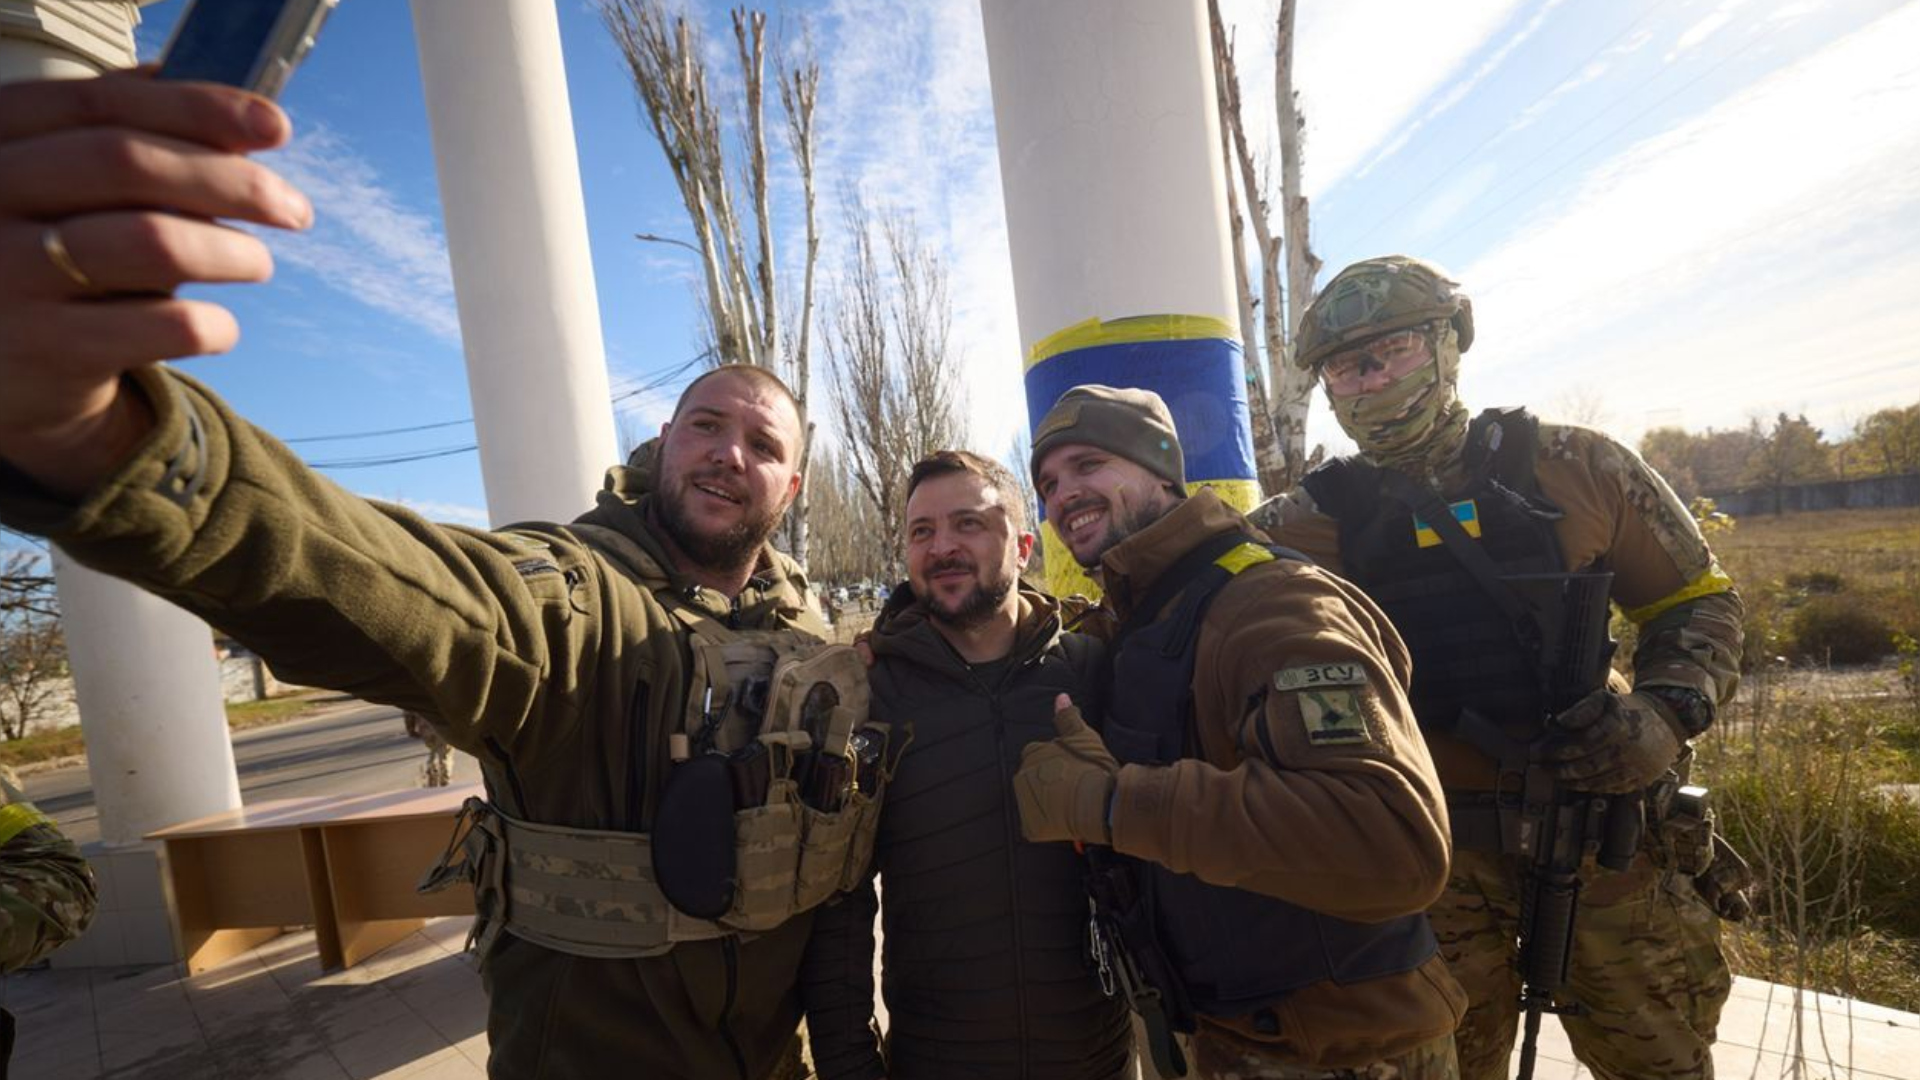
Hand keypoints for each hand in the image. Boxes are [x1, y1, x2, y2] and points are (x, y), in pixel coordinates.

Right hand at [0, 70, 309, 494]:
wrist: (1, 370)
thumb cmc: (52, 257)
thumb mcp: (67, 188)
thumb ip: (135, 142)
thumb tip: (248, 119)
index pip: (100, 102)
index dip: (198, 107)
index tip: (277, 127)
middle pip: (128, 164)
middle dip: (232, 181)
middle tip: (294, 208)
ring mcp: (8, 272)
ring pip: (152, 240)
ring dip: (232, 252)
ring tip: (256, 263)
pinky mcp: (45, 346)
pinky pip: (165, 324)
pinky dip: (213, 324)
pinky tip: (218, 327)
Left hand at [1013, 694, 1118, 845]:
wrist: (1100, 803)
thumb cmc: (1094, 769)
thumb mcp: (1083, 736)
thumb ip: (1067, 716)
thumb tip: (1060, 697)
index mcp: (1032, 754)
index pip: (1035, 756)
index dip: (1054, 763)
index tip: (1069, 770)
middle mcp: (1022, 777)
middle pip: (1032, 779)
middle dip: (1048, 783)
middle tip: (1072, 788)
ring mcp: (1025, 803)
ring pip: (1033, 801)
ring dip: (1046, 802)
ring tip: (1070, 804)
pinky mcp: (1031, 827)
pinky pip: (1035, 826)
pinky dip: (1047, 825)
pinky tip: (1064, 820)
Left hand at [1537, 689, 1681, 793]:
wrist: (1668, 722)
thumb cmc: (1630, 709)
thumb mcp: (1607, 699)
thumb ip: (1582, 709)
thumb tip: (1558, 722)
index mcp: (1618, 728)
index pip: (1581, 744)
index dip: (1558, 749)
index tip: (1540, 751)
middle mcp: (1627, 751)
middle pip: (1586, 766)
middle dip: (1560, 769)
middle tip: (1542, 767)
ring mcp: (1635, 769)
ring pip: (1597, 781)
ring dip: (1572, 782)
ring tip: (1555, 777)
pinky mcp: (1640, 781)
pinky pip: (1611, 789)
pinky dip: (1591, 788)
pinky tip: (1577, 784)